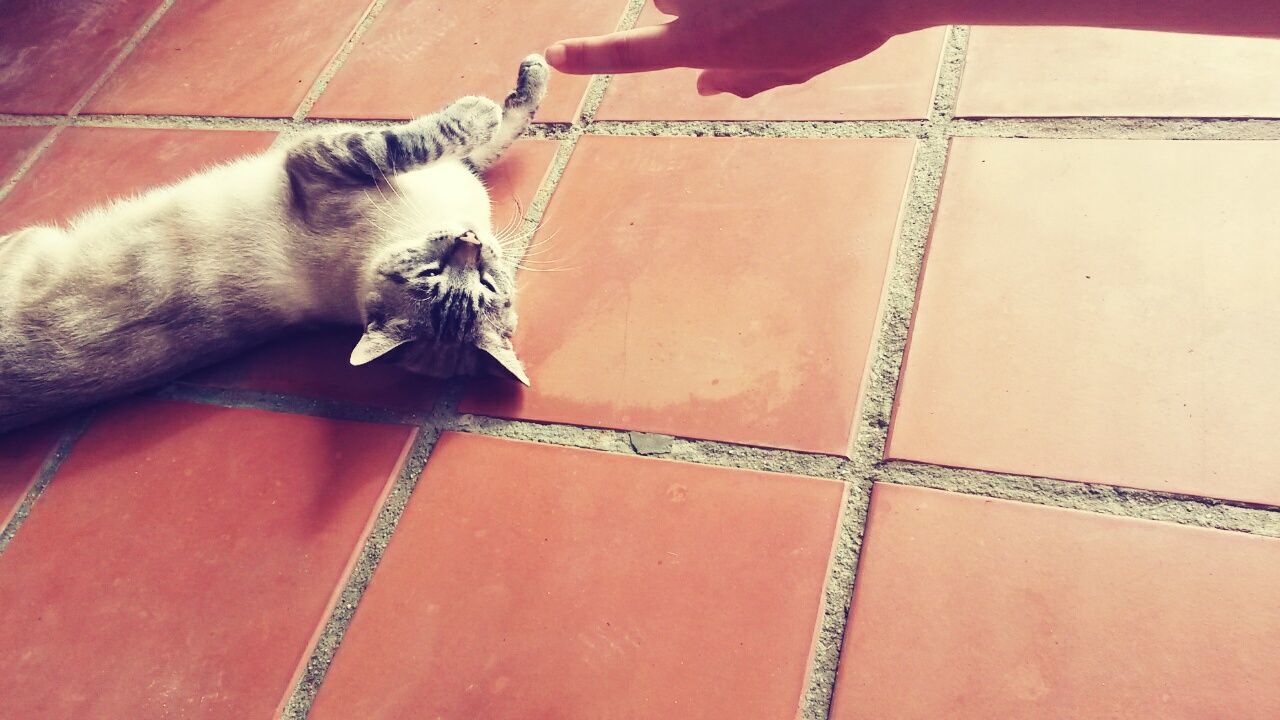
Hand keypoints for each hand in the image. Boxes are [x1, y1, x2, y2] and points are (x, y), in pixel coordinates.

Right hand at [546, 0, 899, 97]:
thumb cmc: (840, 29)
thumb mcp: (792, 70)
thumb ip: (742, 78)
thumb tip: (707, 84)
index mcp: (703, 44)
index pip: (629, 53)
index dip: (588, 56)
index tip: (553, 54)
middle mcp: (696, 4)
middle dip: (691, 6)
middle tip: (751, 14)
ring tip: (773, 6)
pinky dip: (745, 0)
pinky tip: (780, 3)